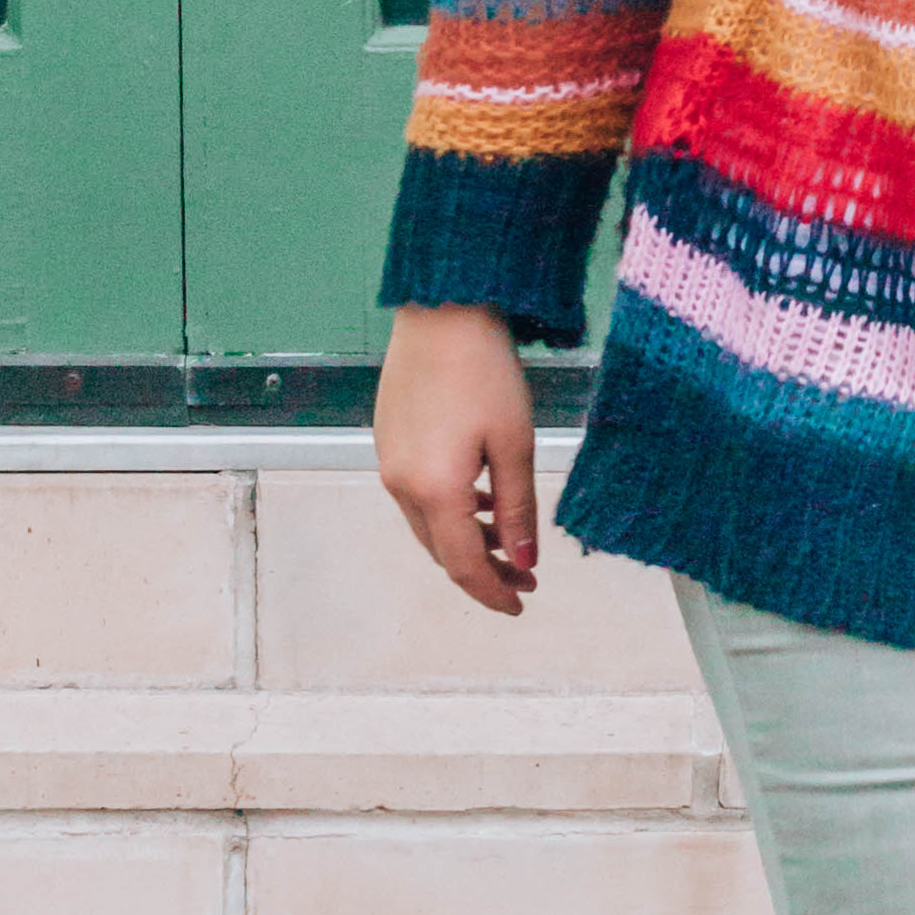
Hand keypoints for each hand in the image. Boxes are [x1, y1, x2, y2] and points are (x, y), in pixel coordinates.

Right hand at [375, 303, 541, 612]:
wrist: (443, 311)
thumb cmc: (485, 371)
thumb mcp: (515, 445)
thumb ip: (517, 509)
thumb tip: (524, 559)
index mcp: (434, 490)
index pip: (464, 565)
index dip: (494, 592)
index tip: (522, 603)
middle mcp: (401, 484)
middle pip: (442, 551)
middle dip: (484, 571)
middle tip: (526, 576)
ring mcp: (389, 462)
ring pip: (429, 525)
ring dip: (466, 541)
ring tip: (509, 542)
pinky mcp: (388, 441)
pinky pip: (417, 496)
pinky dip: (449, 511)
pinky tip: (480, 501)